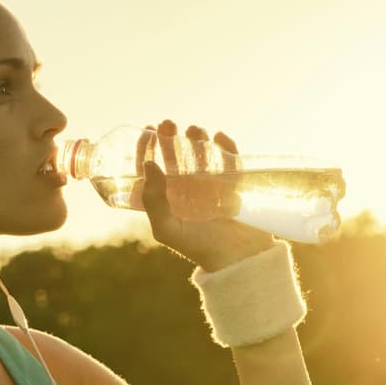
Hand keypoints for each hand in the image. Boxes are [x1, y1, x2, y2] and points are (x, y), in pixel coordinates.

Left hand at [139, 119, 276, 271]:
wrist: (238, 259)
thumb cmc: (199, 247)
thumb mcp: (167, 228)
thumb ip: (153, 201)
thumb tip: (149, 166)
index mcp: (169, 198)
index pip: (154, 167)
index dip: (148, 149)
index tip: (147, 131)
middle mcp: (188, 188)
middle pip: (177, 155)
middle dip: (171, 137)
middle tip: (167, 124)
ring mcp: (213, 184)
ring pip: (203, 152)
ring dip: (197, 138)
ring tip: (193, 131)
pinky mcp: (235, 183)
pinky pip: (231, 158)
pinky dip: (226, 145)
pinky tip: (218, 138)